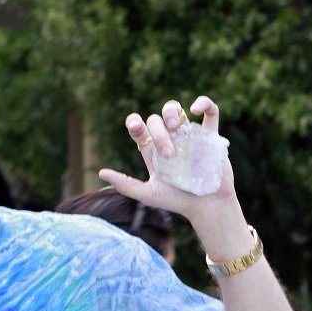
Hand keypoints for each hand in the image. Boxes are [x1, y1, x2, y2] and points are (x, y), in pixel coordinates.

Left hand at [99, 95, 236, 218]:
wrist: (206, 206)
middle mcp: (169, 140)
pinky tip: (195, 108)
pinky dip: (204, 103)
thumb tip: (101, 172)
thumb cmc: (177, 202)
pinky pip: (210, 113)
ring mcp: (188, 137)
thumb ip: (125, 184)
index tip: (135, 125)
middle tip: (168, 154)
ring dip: (171, 112)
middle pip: (156, 121)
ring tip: (175, 127)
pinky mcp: (210, 136)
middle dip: (158, 133)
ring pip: (175, 110)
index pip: (140, 131)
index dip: (135, 123)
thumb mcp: (148, 194)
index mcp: (152, 152)